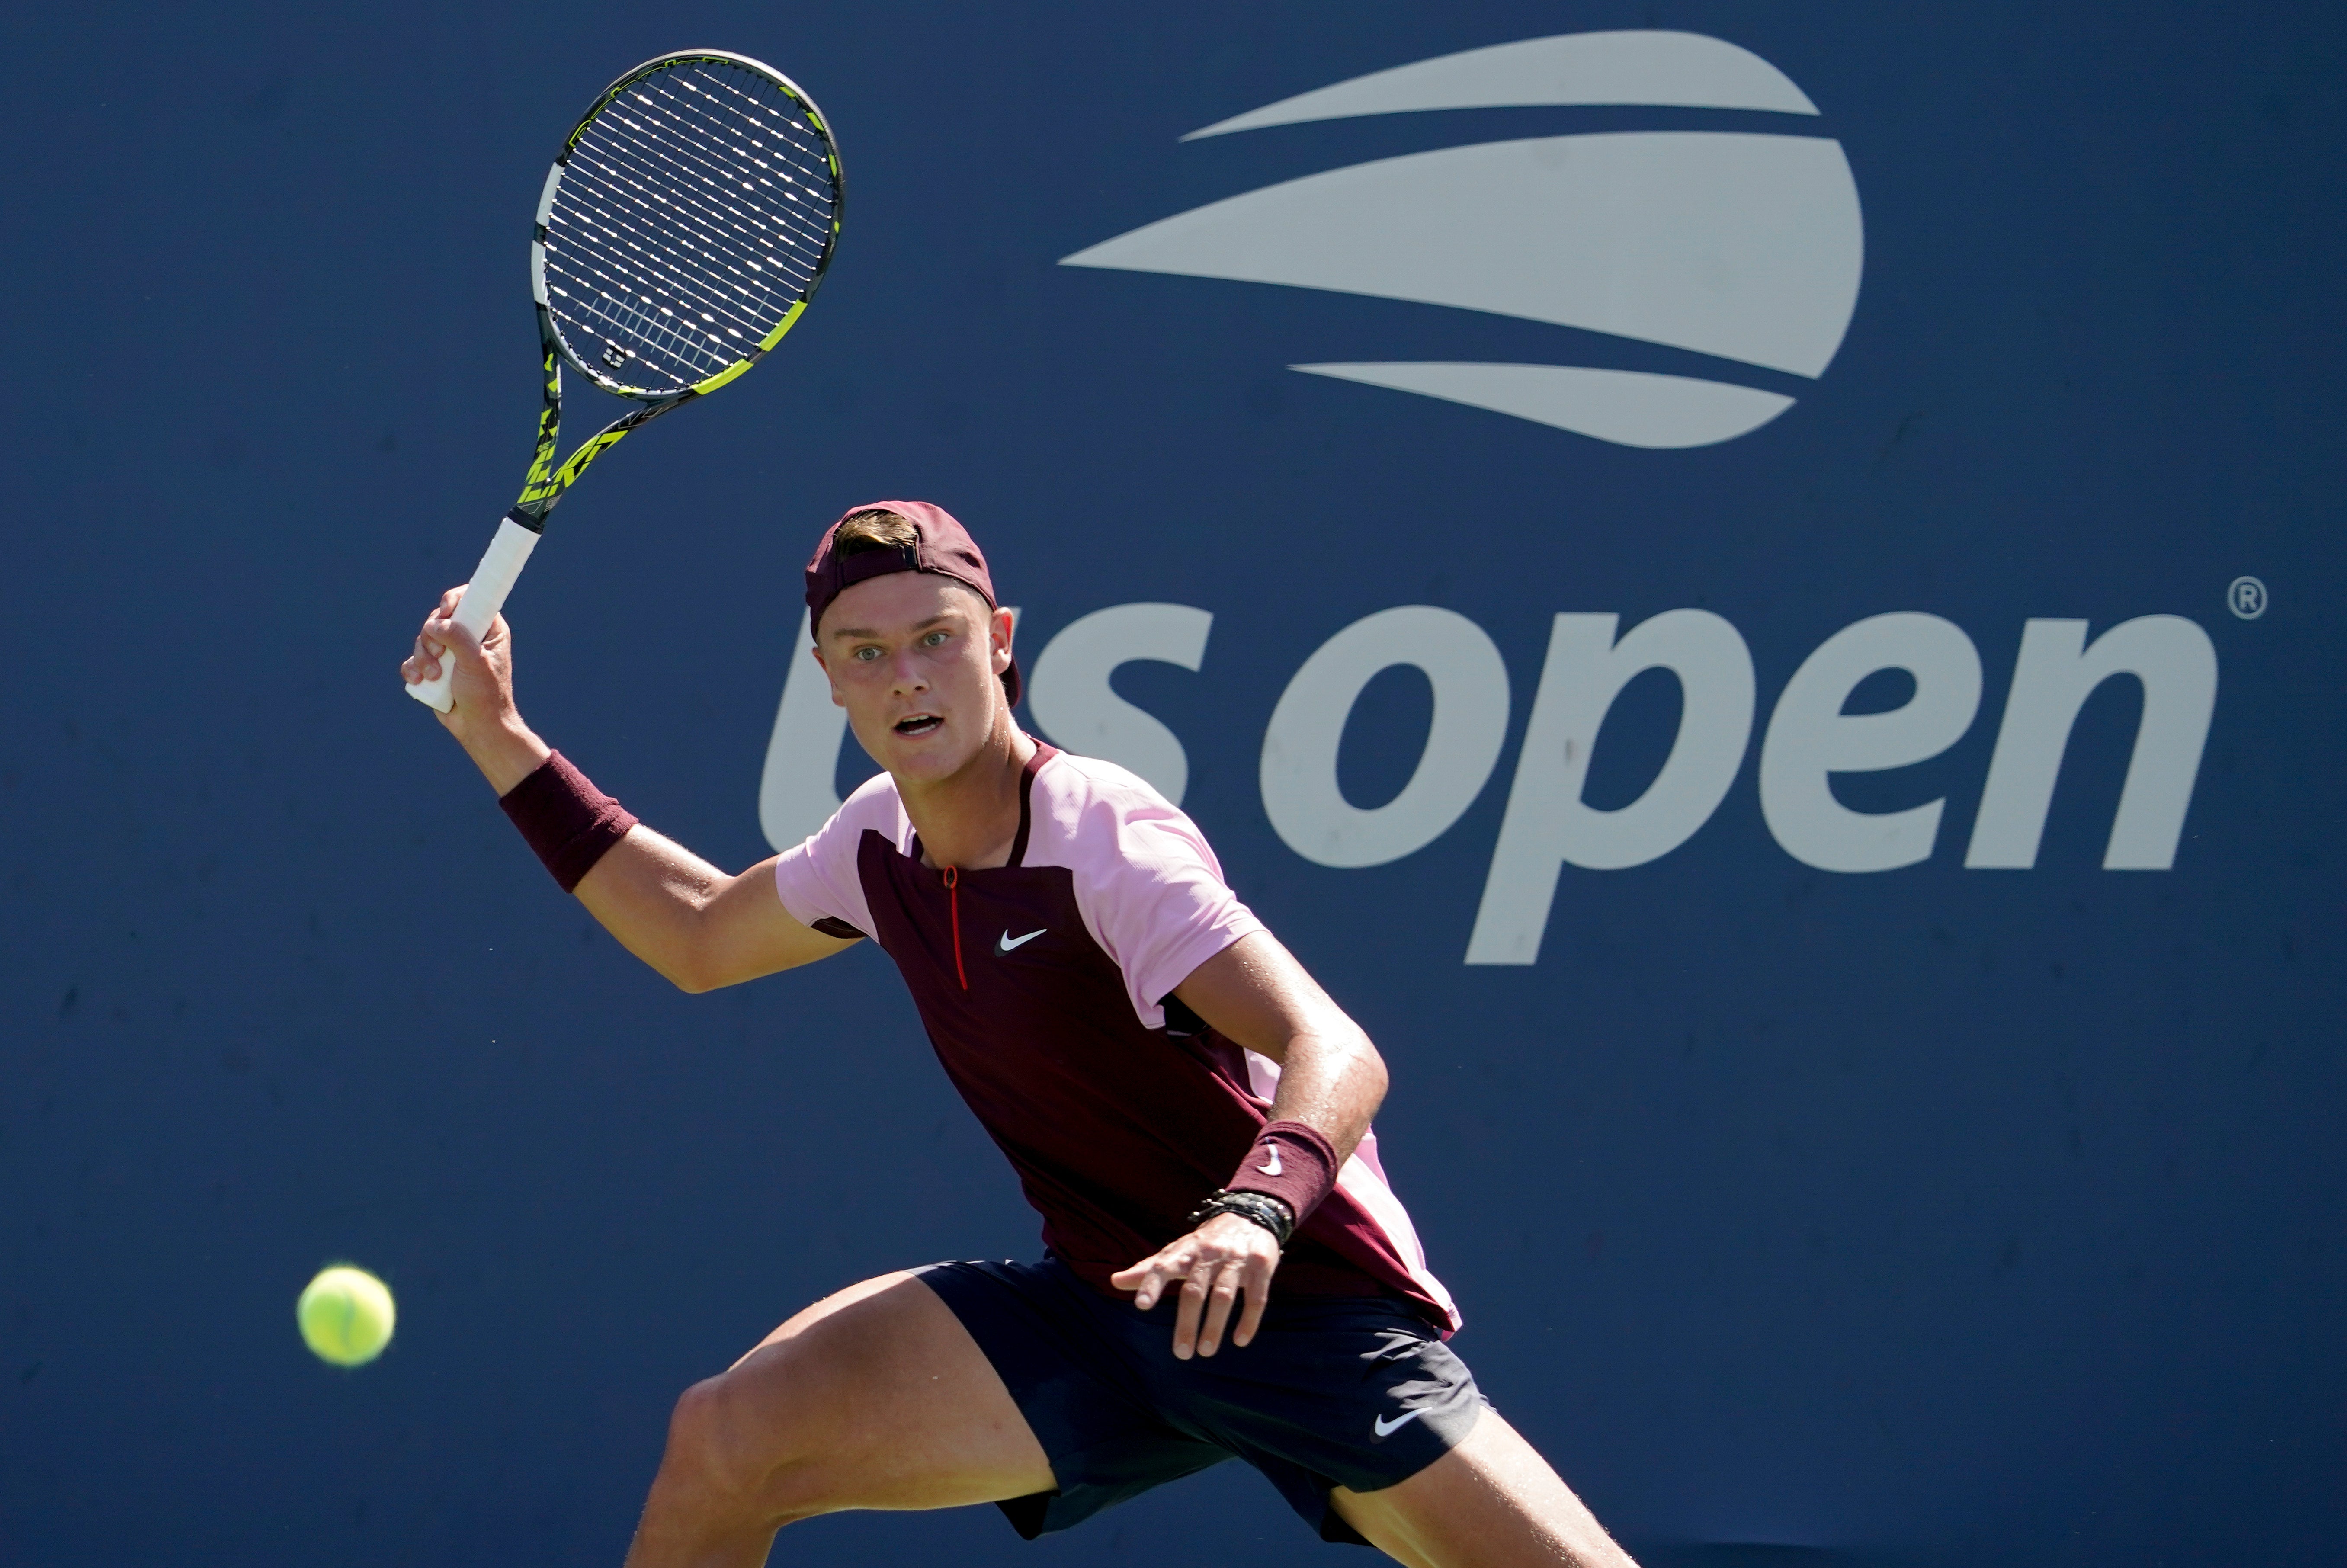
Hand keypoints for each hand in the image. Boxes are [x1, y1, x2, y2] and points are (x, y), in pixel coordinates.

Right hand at [401, 587, 545, 790]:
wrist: (478, 727)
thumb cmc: (485, 695)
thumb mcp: (475, 663)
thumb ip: (457, 638)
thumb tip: (434, 624)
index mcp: (488, 630)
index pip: (470, 600)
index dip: (454, 600)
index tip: (445, 611)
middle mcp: (469, 637)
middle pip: (438, 620)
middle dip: (432, 638)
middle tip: (439, 655)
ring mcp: (450, 653)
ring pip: (423, 639)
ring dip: (423, 658)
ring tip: (435, 677)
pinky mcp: (435, 668)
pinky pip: (414, 660)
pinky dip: (413, 669)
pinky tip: (419, 681)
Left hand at [1110, 1212, 1279, 1359]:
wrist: (1251, 1217)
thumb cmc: (1206, 1243)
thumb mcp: (1177, 1251)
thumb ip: (1149, 1269)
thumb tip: (1114, 1281)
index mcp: (1186, 1250)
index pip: (1164, 1266)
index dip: (1152, 1284)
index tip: (1141, 1305)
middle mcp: (1210, 1253)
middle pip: (1195, 1289)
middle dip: (1187, 1322)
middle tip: (1181, 1353)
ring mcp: (1237, 1260)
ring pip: (1224, 1295)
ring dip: (1214, 1325)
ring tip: (1206, 1352)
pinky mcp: (1261, 1267)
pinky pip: (1256, 1297)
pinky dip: (1249, 1321)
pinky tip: (1240, 1341)